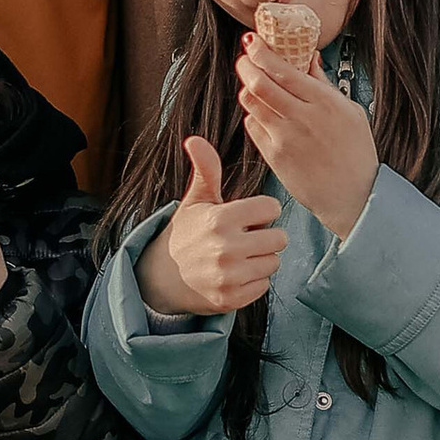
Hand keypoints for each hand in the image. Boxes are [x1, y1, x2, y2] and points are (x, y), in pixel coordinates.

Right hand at [135, 135, 285, 318]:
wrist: (160, 278)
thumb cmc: (185, 233)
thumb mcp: (195, 200)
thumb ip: (205, 170)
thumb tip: (195, 139)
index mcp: (220, 219)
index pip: (271, 209)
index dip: (263, 211)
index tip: (248, 217)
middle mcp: (226, 248)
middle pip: (279, 238)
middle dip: (265, 236)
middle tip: (244, 238)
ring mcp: (229, 277)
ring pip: (273, 262)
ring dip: (261, 259)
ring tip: (239, 256)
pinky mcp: (231, 299)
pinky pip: (264, 285)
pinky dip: (253, 281)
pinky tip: (235, 274)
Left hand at [235, 38, 378, 241]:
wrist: (354, 196)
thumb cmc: (356, 154)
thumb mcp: (351, 111)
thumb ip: (324, 84)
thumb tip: (309, 58)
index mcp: (324, 102)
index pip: (282, 70)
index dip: (261, 52)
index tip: (253, 42)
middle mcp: (302, 118)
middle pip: (258, 84)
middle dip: (245, 65)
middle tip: (245, 58)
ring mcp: (285, 138)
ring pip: (251, 104)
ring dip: (247, 89)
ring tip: (253, 84)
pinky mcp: (274, 156)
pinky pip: (253, 127)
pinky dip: (253, 115)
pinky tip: (263, 113)